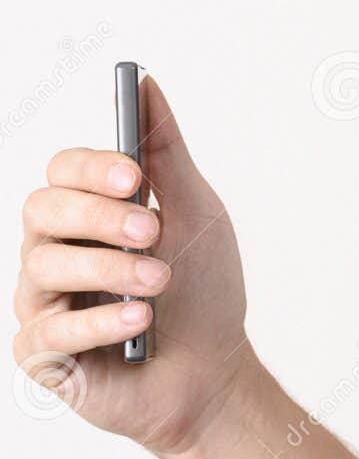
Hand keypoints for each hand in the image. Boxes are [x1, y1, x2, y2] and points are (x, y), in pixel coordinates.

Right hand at [13, 75, 259, 454]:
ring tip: (160, 282)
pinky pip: (49, 330)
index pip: (61, 172)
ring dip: (111, 271)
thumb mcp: (197, 216)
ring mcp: (43, 302)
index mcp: (88, 215)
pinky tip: (138, 323)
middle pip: (42, 210)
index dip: (90, 168)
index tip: (133, 175)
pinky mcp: (43, 353)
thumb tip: (146, 85)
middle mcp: (55, 252)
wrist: (217, 372)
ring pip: (45, 267)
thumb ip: (166, 154)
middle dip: (100, 218)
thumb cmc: (204, 293)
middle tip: (153, 231)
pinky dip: (100, 323)